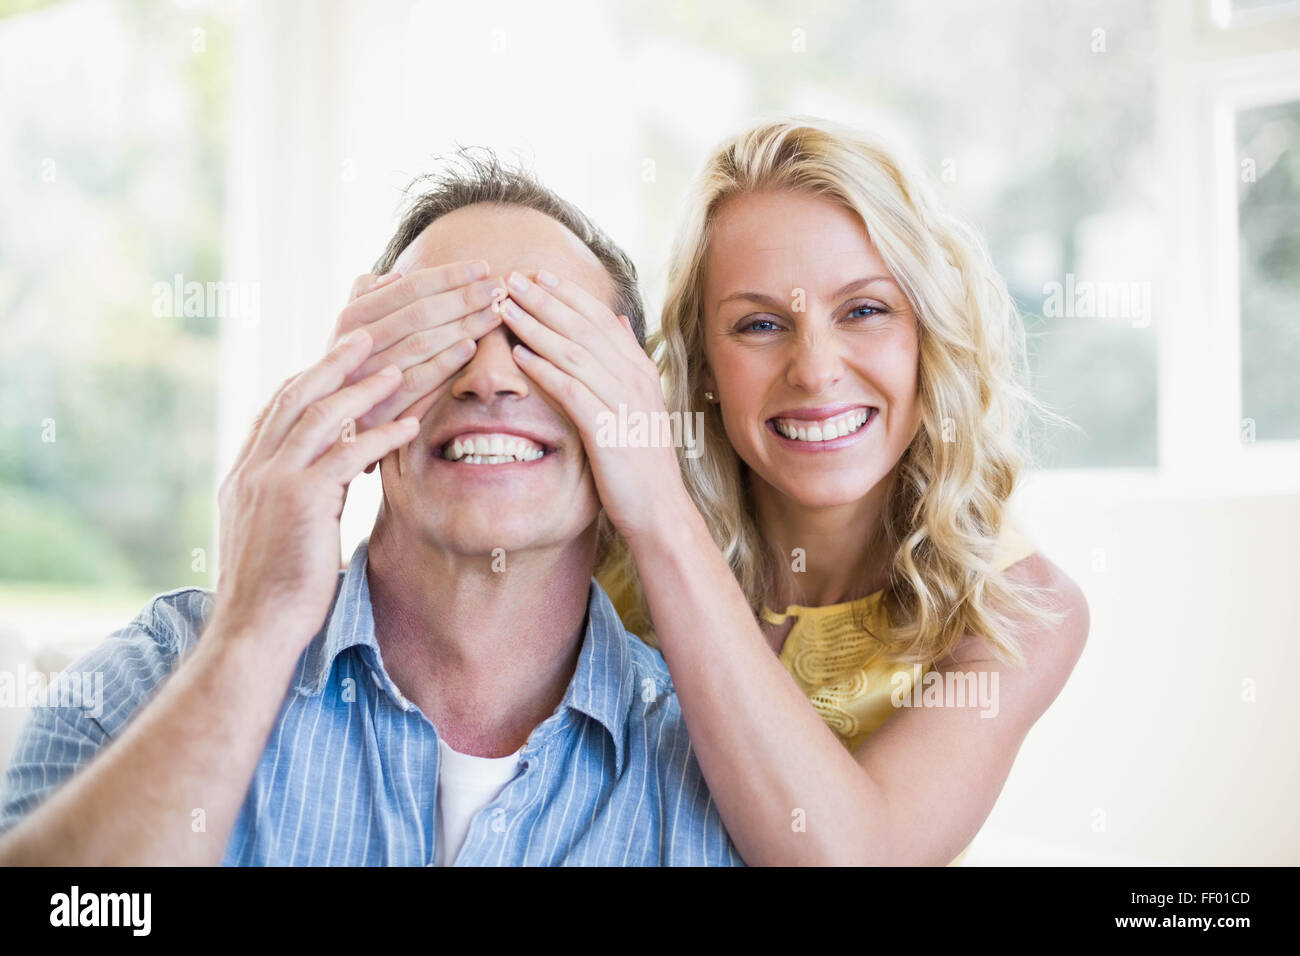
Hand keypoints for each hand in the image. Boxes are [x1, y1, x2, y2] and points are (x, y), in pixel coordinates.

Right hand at [212, 330, 474, 658]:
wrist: (255, 631)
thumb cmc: (278, 590)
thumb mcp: (280, 533)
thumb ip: (298, 499)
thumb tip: (325, 484)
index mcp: (248, 472)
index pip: (280, 407)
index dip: (312, 375)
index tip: (343, 354)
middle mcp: (255, 467)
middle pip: (296, 394)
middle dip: (334, 360)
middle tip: (368, 333)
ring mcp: (273, 481)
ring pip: (320, 415)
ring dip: (364, 387)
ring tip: (400, 365)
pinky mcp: (299, 502)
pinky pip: (345, 456)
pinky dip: (380, 436)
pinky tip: (411, 425)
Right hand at [330, 261, 506, 426]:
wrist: (326, 426)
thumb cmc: (347, 370)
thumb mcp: (346, 331)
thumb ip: (364, 298)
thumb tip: (394, 275)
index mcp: (352, 318)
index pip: (408, 288)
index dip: (448, 276)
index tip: (483, 267)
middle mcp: (357, 344)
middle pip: (420, 313)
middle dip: (464, 297)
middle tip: (500, 287)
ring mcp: (367, 378)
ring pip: (422, 344)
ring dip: (463, 326)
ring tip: (495, 313)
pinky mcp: (380, 410)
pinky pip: (416, 382)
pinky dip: (444, 363)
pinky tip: (471, 347)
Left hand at [495, 268, 694, 544]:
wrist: (661, 508)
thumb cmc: (642, 459)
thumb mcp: (641, 402)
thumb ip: (628, 360)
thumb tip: (620, 320)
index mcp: (640, 369)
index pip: (600, 318)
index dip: (568, 293)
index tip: (538, 274)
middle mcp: (634, 379)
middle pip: (583, 328)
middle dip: (546, 300)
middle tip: (513, 277)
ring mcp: (622, 403)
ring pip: (573, 353)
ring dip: (537, 326)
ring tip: (507, 307)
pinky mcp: (608, 430)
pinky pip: (571, 391)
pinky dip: (545, 370)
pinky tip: (520, 355)